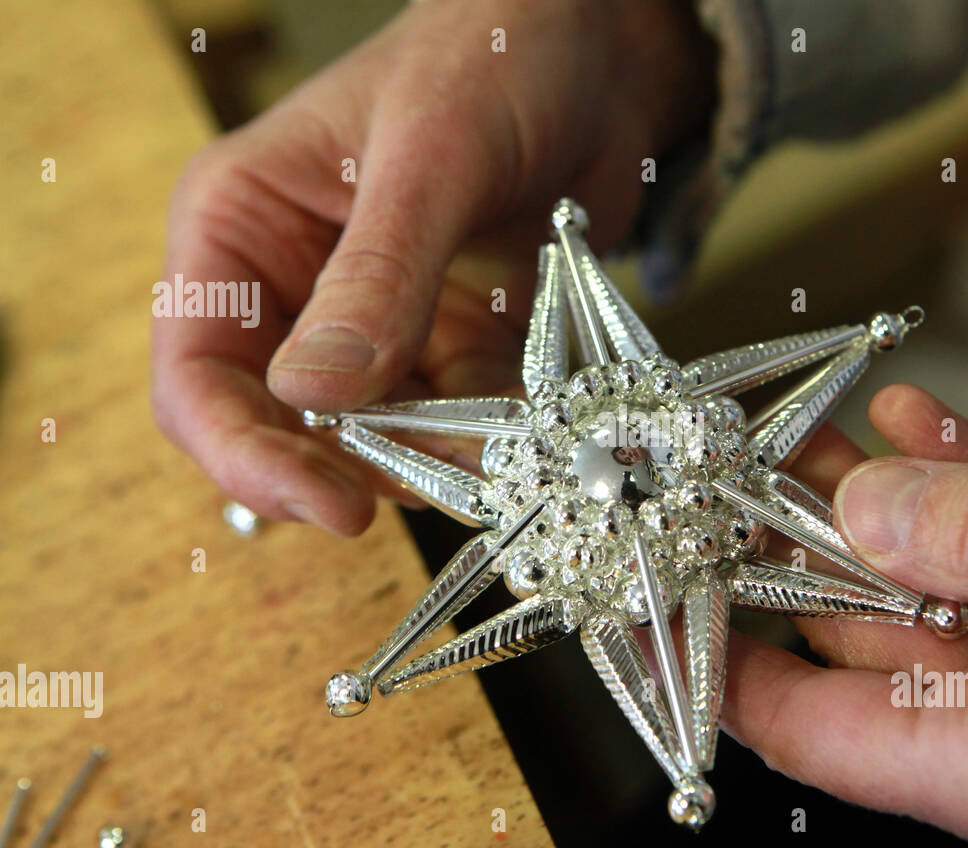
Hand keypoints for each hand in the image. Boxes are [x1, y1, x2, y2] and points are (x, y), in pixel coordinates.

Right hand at [152, 0, 714, 533]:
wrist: (596, 50)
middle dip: (342, 469)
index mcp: (242, 224)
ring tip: (489, 460)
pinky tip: (522, 433)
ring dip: (427, 461)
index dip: (248, 453)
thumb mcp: (432, 157)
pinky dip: (483, 438)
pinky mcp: (449, 339)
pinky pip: (452, 417)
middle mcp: (295, 284)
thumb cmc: (493, 54)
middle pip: (279, 423)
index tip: (331, 505)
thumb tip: (312, 395)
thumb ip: (379, 275)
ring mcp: (376, 321)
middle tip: (414, 495)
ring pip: (372, 435)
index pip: (200, 372)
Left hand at [724, 385, 967, 847]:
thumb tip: (873, 512)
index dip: (725, 666)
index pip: (817, 734)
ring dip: (883, 512)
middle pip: (872, 655)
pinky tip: (921, 434)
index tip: (668, 598)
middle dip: (802, 554)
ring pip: (943, 603)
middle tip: (748, 474)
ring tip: (813, 437)